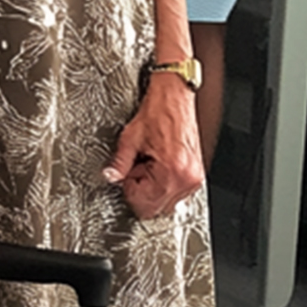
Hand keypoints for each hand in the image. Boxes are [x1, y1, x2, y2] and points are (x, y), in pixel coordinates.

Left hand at [105, 75, 205, 218]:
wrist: (175, 98)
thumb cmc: (158, 113)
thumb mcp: (130, 138)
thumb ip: (119, 163)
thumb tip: (110, 177)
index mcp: (172, 171)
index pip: (146, 203)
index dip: (129, 190)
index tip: (126, 175)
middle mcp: (187, 178)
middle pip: (157, 208)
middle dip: (141, 192)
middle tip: (135, 169)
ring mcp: (194, 178)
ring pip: (167, 203)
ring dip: (153, 189)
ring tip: (148, 164)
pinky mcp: (196, 174)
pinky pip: (176, 192)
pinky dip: (164, 184)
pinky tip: (158, 166)